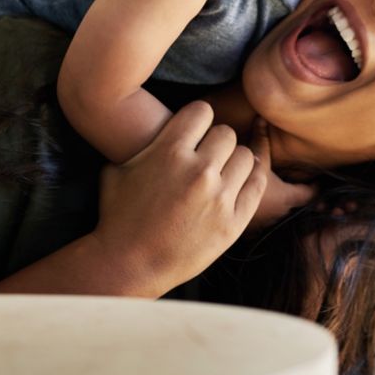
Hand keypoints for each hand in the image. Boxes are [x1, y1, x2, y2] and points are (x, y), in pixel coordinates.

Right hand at [90, 100, 266, 294]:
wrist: (130, 264)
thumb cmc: (119, 216)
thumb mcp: (117, 169)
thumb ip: (143, 142)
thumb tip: (154, 123)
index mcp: (169, 152)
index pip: (202, 111)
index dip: (198, 119)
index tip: (194, 131)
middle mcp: (199, 171)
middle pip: (226, 133)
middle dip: (215, 141)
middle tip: (206, 155)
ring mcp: (219, 198)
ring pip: (246, 157)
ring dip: (233, 161)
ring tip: (221, 172)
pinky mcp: (233, 222)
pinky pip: (257, 185)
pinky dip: (250, 179)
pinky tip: (239, 181)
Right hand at [247, 118, 317, 230]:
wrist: (213, 214)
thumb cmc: (238, 187)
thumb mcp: (253, 161)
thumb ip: (260, 142)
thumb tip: (262, 118)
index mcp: (287, 198)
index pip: (311, 193)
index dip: (315, 184)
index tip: (315, 175)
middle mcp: (280, 214)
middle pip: (296, 202)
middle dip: (296, 190)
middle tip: (294, 175)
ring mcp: (265, 225)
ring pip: (279, 212)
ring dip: (278, 201)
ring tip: (274, 185)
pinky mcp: (251, 230)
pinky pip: (263, 219)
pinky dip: (262, 209)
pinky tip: (253, 199)